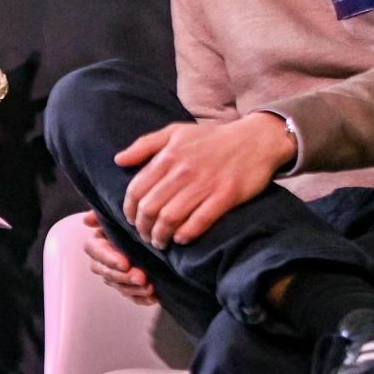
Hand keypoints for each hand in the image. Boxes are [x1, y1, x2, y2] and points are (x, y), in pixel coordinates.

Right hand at [82, 211, 156, 305]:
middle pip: (107, 272)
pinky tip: (153, 297)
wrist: (155, 234)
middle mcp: (103, 262)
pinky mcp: (128, 288)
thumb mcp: (121, 215)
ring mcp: (115, 277)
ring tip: (150, 287)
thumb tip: (88, 220)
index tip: (124, 263)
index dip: (108, 258)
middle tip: (140, 277)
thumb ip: (104, 216)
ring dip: (133, 289)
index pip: (95, 251)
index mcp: (98, 243)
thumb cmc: (134, 223)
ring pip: (119, 286)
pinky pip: (131, 297)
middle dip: (124, 277)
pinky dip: (142, 299)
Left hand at [117, 113, 293, 248]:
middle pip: (149, 208)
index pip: (136, 190)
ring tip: (160, 242)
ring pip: (169, 218)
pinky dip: (185, 234)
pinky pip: (199, 221)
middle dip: (142, 228)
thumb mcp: (176, 132)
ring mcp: (205, 184)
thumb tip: (118, 160)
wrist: (255, 139)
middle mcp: (183, 171)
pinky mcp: (226, 196)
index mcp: (168, 156)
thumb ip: (145, 144)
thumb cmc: (212, 138)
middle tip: (145, 236)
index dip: (129, 210)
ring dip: (160, 236)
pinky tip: (180, 239)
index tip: (131, 220)